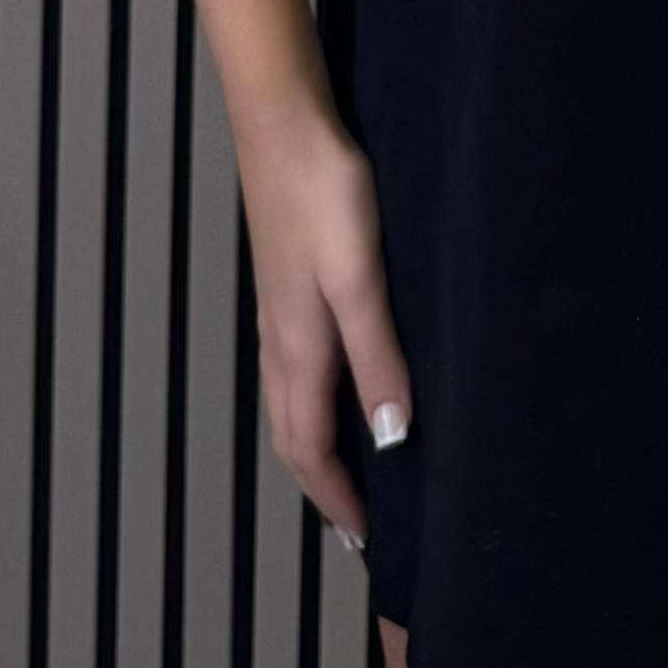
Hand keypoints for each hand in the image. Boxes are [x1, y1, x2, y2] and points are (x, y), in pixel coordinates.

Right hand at [230, 91, 413, 557]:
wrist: (283, 124)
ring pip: (287, 406)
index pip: (311, 451)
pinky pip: (290, 373)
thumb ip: (378, 357)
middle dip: (320, 488)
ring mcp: (276, 315)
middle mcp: (280, 343)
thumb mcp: (361, 280)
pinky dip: (308, 407)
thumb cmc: (326, 196)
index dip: (337, 502)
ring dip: (312, 450)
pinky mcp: (282, 287)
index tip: (366, 543)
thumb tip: (391, 441)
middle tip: (355, 527)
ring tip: (346, 475)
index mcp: (300, 350)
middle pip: (291, 439)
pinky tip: (333, 390)